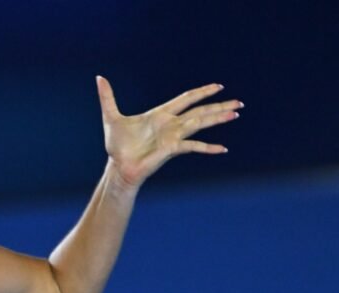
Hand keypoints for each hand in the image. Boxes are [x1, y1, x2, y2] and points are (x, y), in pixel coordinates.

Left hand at [96, 76, 241, 189]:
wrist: (118, 167)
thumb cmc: (117, 147)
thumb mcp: (111, 117)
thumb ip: (107, 97)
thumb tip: (99, 78)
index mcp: (160, 114)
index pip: (186, 99)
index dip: (202, 92)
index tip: (218, 86)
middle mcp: (171, 124)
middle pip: (200, 111)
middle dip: (219, 105)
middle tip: (239, 102)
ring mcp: (173, 137)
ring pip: (200, 123)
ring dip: (218, 118)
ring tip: (236, 114)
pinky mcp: (171, 149)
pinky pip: (193, 146)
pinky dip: (207, 148)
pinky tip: (222, 149)